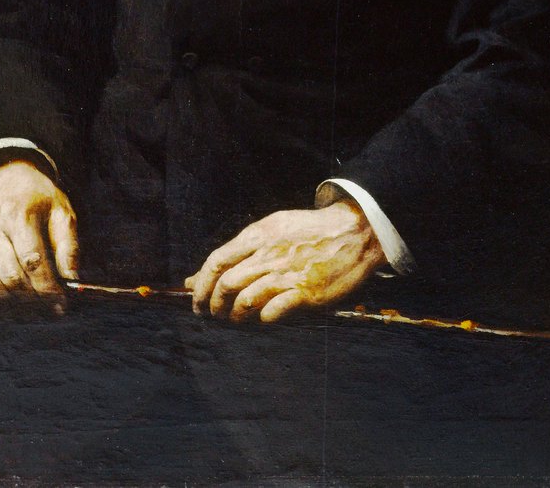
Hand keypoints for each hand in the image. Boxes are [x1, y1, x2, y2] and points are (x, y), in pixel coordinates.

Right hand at [0, 160, 78, 312]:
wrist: (5, 179)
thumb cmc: (37, 198)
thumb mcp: (61, 211)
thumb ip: (68, 244)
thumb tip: (71, 278)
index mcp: (19, 215)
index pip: (33, 261)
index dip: (47, 287)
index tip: (60, 303)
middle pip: (11, 276)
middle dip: (32, 297)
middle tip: (46, 304)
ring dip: (10, 299)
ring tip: (29, 300)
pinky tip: (2, 288)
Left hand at [184, 201, 385, 323]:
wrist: (354, 231)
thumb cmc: (308, 232)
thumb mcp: (270, 230)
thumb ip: (236, 253)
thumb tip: (194, 278)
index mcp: (259, 235)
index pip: (216, 261)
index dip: (201, 284)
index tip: (196, 300)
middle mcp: (269, 253)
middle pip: (226, 283)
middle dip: (213, 305)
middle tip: (213, 315)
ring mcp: (287, 273)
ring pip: (245, 299)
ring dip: (234, 315)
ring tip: (235, 319)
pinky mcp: (306, 292)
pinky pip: (272, 312)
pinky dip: (262, 319)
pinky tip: (264, 318)